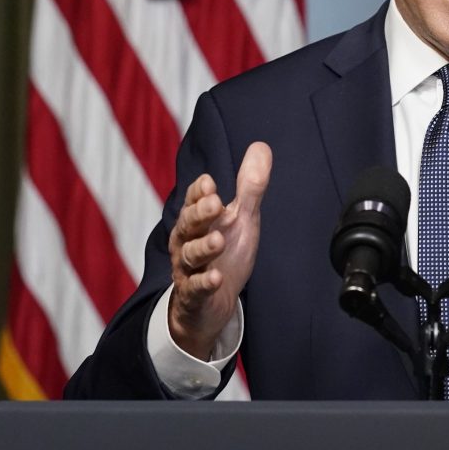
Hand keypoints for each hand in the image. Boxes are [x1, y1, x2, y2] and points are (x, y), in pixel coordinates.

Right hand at [167, 141, 272, 357]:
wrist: (212, 303)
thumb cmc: (224, 254)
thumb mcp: (240, 219)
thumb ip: (250, 187)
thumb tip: (262, 146)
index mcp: (197, 220)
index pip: (194, 201)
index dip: (200, 193)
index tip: (210, 183)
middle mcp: (187, 241)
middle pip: (188, 224)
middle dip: (200, 213)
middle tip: (216, 203)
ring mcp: (188, 269)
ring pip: (190, 256)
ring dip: (203, 247)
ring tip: (218, 240)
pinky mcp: (194, 296)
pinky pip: (195, 289)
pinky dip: (204, 283)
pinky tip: (216, 278)